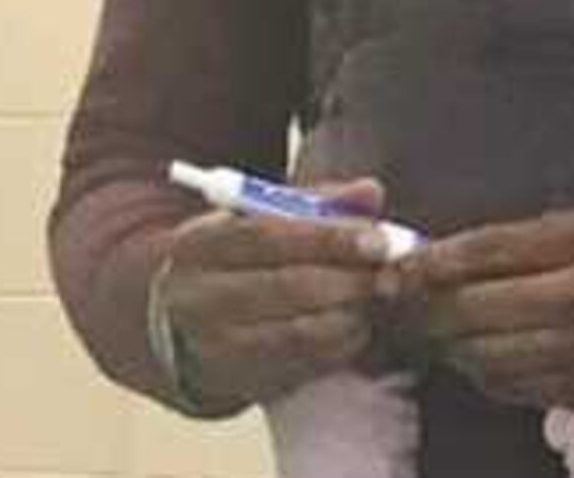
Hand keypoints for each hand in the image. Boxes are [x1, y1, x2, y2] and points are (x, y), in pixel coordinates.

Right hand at [157, 176, 400, 406]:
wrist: (184, 324)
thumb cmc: (239, 260)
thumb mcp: (261, 220)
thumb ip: (318, 202)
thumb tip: (370, 191)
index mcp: (199, 244)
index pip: (266, 235)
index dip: (327, 237)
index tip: (377, 239)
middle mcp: (197, 296)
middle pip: (286, 286)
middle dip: (349, 279)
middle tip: (389, 273)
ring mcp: (215, 346)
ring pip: (299, 332)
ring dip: (351, 314)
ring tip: (376, 297)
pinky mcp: (239, 381)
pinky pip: (304, 365)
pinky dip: (342, 344)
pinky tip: (358, 325)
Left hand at [385, 211, 573, 414]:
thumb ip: (527, 241)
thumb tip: (449, 256)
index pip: (491, 250)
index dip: (437, 261)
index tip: (401, 268)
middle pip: (480, 306)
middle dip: (432, 309)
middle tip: (402, 307)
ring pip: (489, 354)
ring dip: (451, 347)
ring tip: (433, 336)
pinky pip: (513, 387)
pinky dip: (484, 375)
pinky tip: (476, 361)